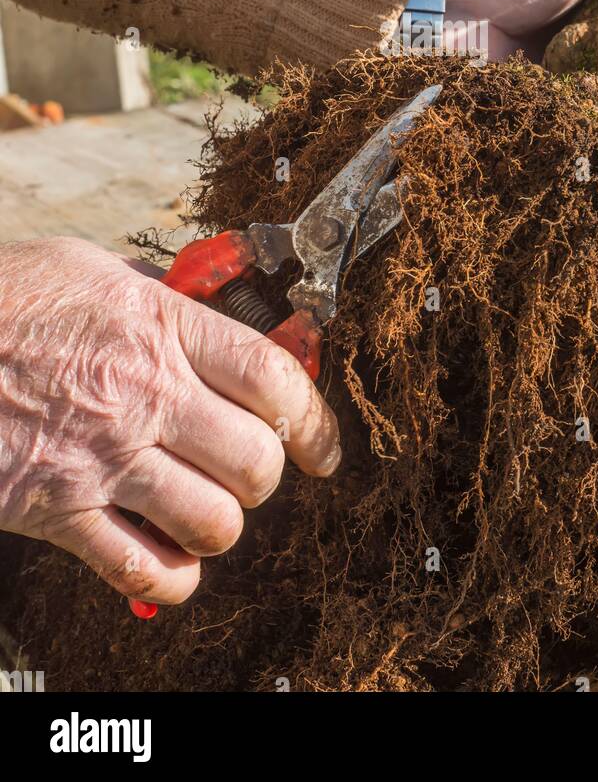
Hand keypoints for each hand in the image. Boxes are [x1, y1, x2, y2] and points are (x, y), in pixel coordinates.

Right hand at [0, 237, 340, 604]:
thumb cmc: (6, 299)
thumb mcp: (90, 267)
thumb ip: (157, 290)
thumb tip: (212, 306)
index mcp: (158, 326)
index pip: (272, 377)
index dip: (313, 417)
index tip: (320, 442)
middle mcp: (142, 394)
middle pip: (256, 459)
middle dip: (266, 474)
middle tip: (249, 468)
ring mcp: (100, 457)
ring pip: (214, 520)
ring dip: (222, 523)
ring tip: (206, 507)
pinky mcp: (56, 511)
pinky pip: (143, 570)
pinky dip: (174, 577)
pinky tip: (169, 555)